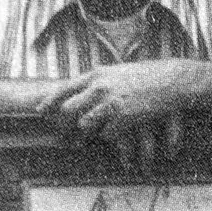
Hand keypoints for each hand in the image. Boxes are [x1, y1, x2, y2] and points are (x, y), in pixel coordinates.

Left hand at [37, 64, 182, 172]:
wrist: (172, 80)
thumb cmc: (147, 77)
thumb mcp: (118, 72)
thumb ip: (100, 79)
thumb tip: (84, 88)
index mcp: (96, 74)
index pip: (63, 88)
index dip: (49, 102)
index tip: (39, 112)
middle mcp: (99, 87)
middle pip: (68, 110)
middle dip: (64, 124)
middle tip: (63, 134)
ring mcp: (110, 102)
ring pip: (84, 124)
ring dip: (87, 133)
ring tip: (89, 138)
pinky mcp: (123, 117)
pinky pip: (107, 133)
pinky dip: (110, 136)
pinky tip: (119, 133)